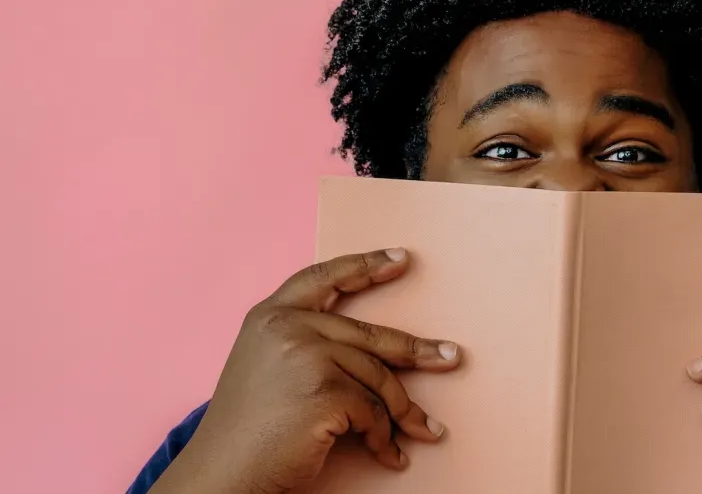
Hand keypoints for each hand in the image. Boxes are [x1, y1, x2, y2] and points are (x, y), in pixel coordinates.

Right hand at [149, 248, 461, 493]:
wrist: (221, 474)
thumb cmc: (246, 432)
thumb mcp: (266, 367)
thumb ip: (305, 342)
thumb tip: (374, 352)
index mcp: (270, 315)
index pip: (323, 276)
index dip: (364, 266)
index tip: (400, 258)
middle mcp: (288, 327)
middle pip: (369, 335)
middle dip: (417, 351)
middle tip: (452, 358)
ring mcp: (306, 356)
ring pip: (377, 378)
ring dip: (403, 413)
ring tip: (426, 431)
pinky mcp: (324, 392)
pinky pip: (373, 412)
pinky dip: (384, 438)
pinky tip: (388, 456)